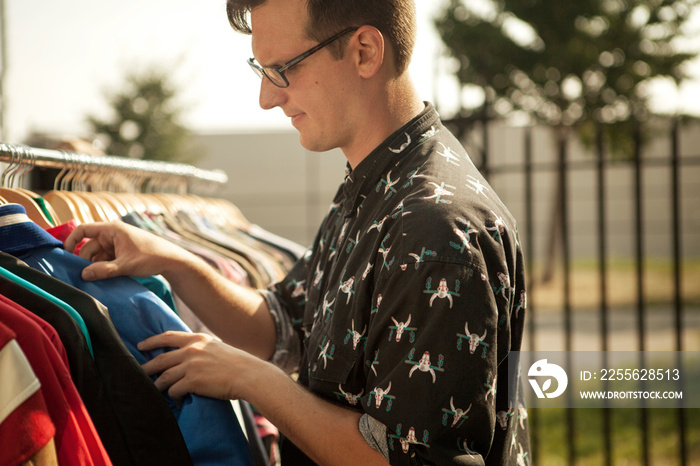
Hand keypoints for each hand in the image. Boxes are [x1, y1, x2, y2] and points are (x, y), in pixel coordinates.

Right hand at [64, 221, 191, 280]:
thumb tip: (84, 274)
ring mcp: (117, 244)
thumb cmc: (151, 257)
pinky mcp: (121, 253)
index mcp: (112, 229)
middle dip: (84, 260)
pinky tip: (102, 279)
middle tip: (80, 276)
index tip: (65, 254)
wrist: (171, 261)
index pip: (84, 229)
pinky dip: (103, 268)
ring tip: (92, 280)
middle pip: (89, 246)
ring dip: (94, 266)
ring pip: (97, 255)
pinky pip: (106, 260)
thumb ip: (105, 270)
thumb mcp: (126, 265)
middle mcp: (112, 234)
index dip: (71, 240)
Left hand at [138, 331, 260, 399]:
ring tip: (154, 391)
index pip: (168, 336)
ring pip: (164, 377)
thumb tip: (188, 356)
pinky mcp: (192, 381)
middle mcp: (191, 350)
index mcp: (198, 339)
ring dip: (158, 385)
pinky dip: (173, 396)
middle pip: (161, 359)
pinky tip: (176, 400)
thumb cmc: (237, 364)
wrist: (248, 374)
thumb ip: (202, 349)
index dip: (152, 341)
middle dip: (147, 367)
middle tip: (139, 372)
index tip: (141, 345)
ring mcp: (191, 365)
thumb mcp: (217, 348)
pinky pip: (174, 390)